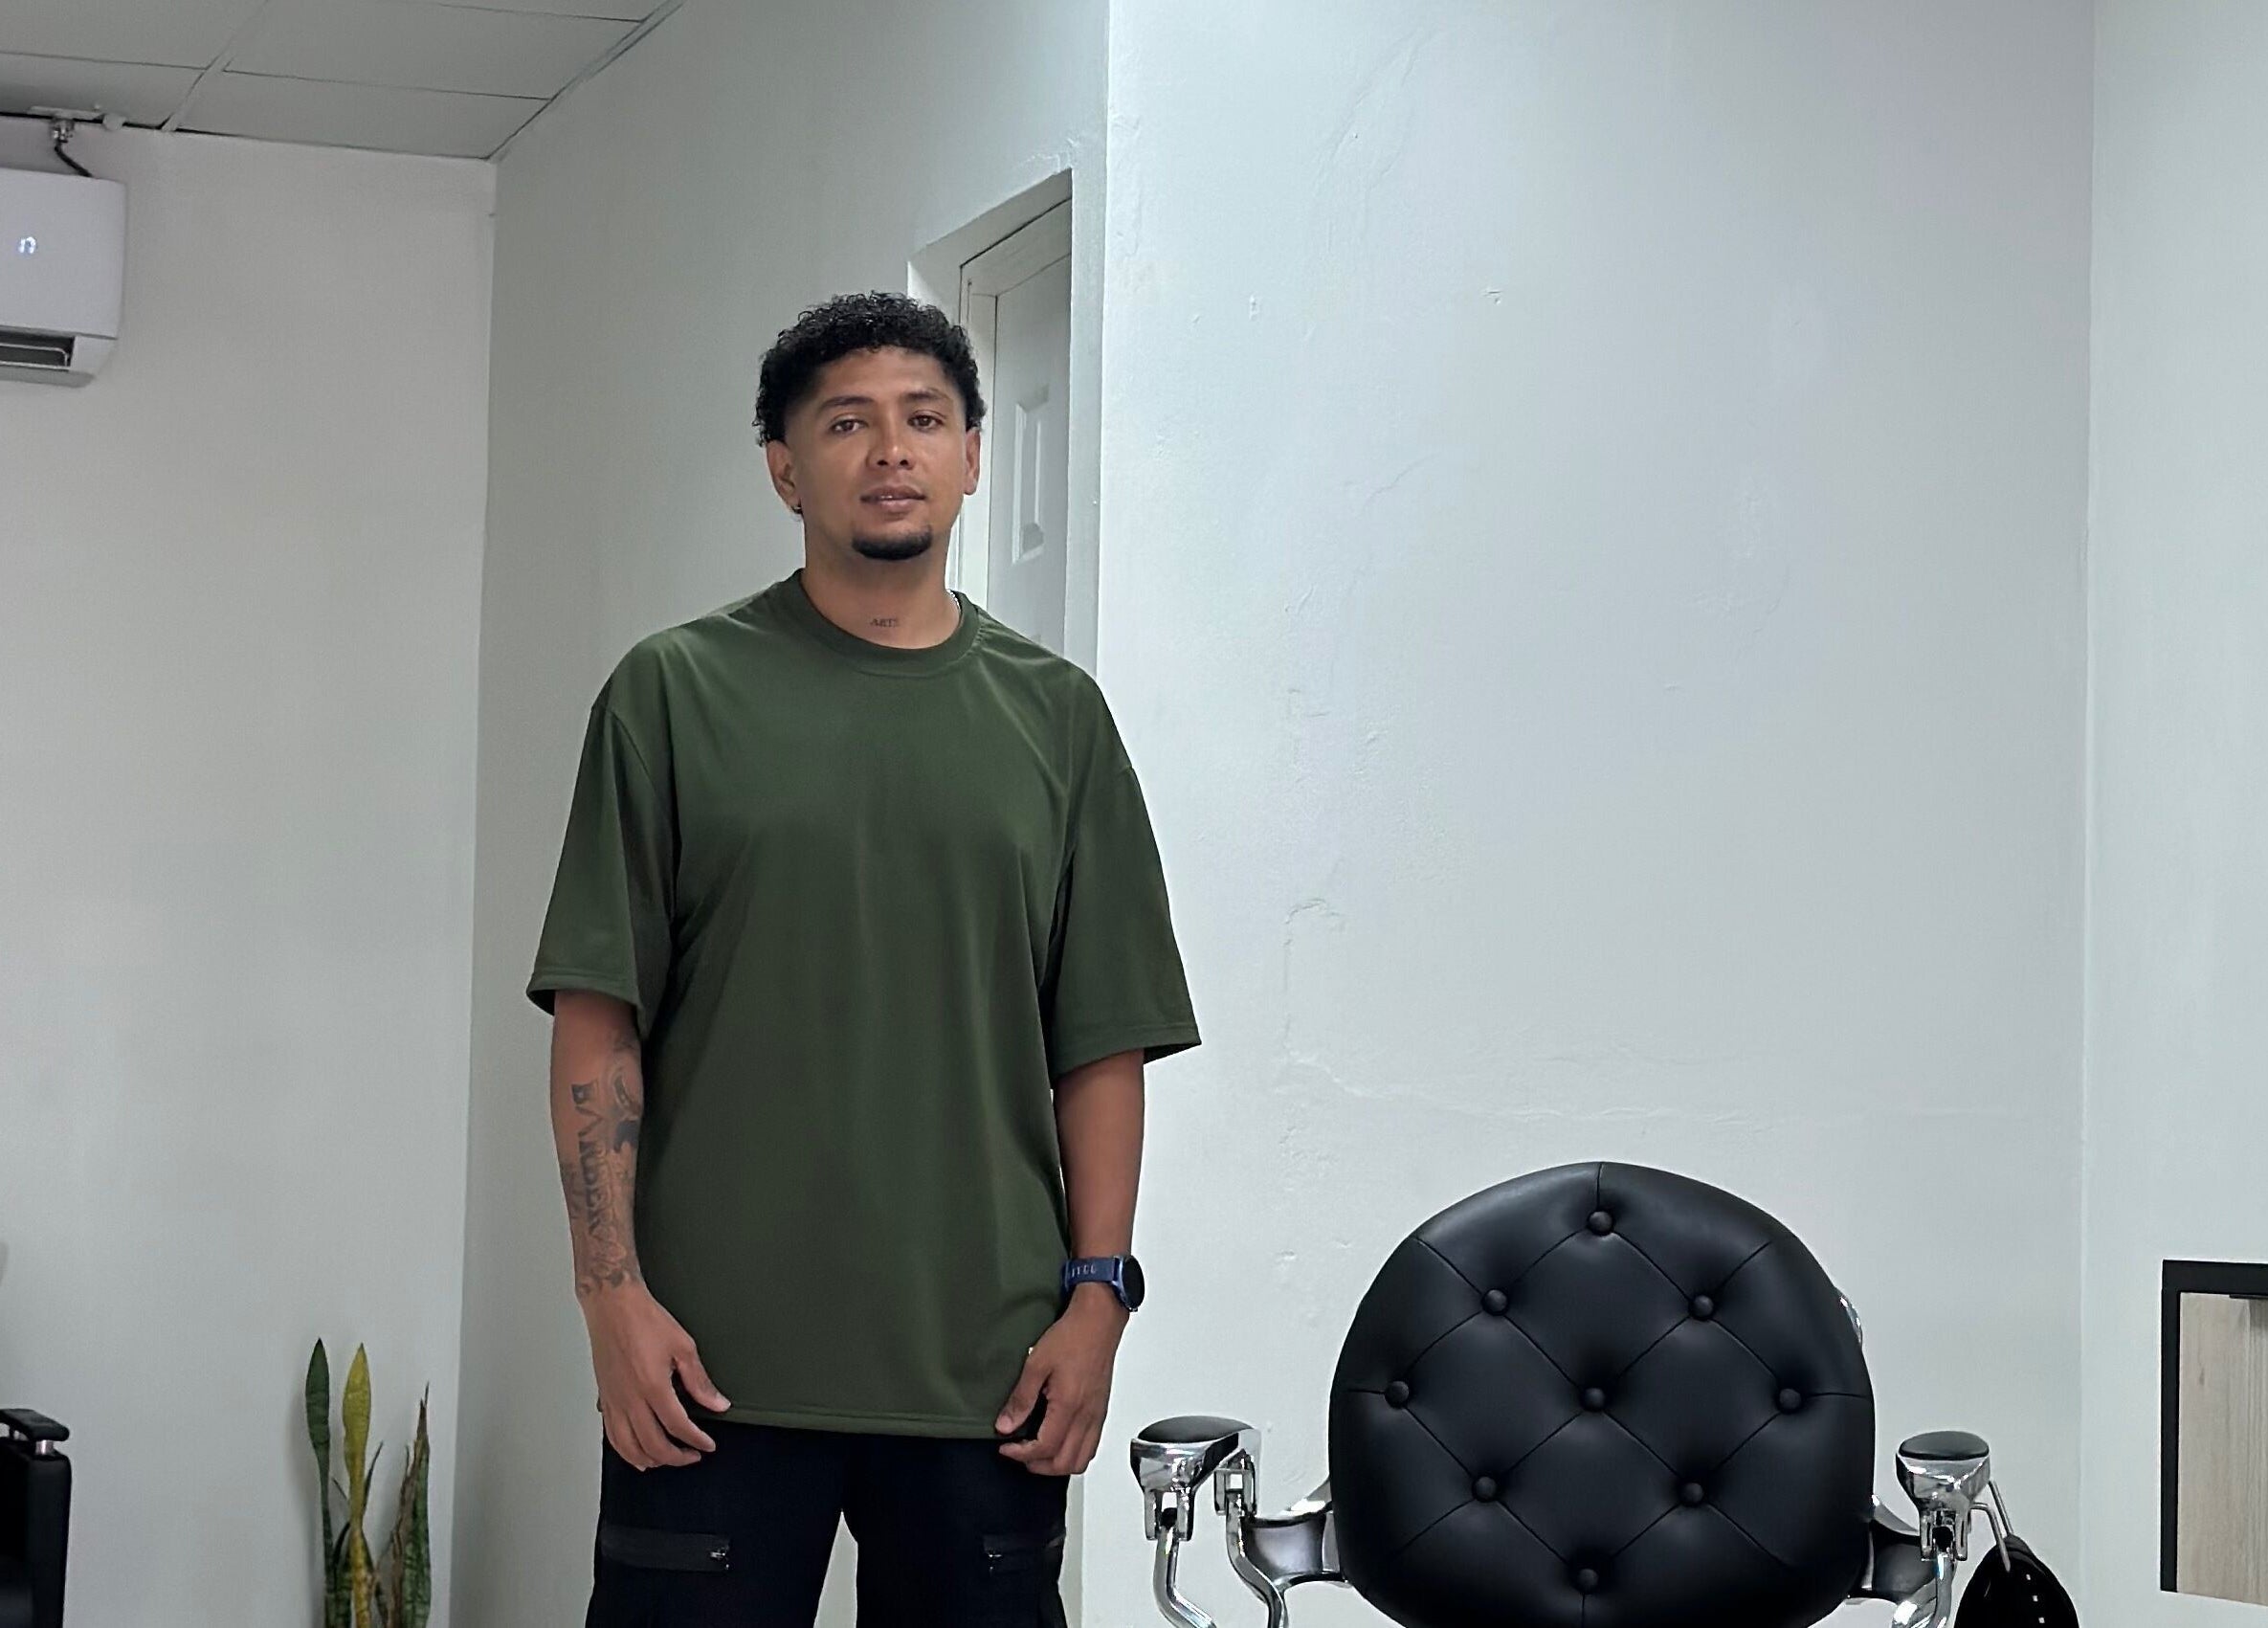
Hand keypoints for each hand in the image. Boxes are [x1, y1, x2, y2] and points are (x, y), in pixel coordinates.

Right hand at [583, 1283, 731, 1469]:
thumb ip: (699, 1380)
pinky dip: (624, 1450)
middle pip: (653, 1444)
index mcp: (653, 1387)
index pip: (678, 1427)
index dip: (696, 1441)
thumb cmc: (643, 1319)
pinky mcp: (605, 1398)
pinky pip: (612, 1435)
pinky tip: (634, 1451)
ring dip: (649, 1459)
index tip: (707, 1445)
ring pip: (628, 1446)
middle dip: (676, 1457)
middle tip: (692, 1456)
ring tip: (666, 1460)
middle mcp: (630, 1399)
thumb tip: (716, 1402)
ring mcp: (614, 1401)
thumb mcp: (683, 1346)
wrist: (613, 1305)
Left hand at [995, 1286, 1127, 1475]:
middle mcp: (1086, 1416)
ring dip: (1057, 1465)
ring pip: (1081, 1460)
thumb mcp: (1036, 1363)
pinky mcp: (1101, 1412)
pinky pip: (1091, 1447)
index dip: (1021, 1453)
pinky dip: (1074, 1454)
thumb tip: (1005, 1425)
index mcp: (1069, 1406)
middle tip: (1019, 1453)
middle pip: (1064, 1463)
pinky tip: (1060, 1441)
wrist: (1099, 1322)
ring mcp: (1096, 1416)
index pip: (1044, 1448)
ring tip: (1037, 1452)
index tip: (1006, 1446)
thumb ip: (1020, 1398)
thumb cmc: (1072, 1336)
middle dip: (1038, 1466)